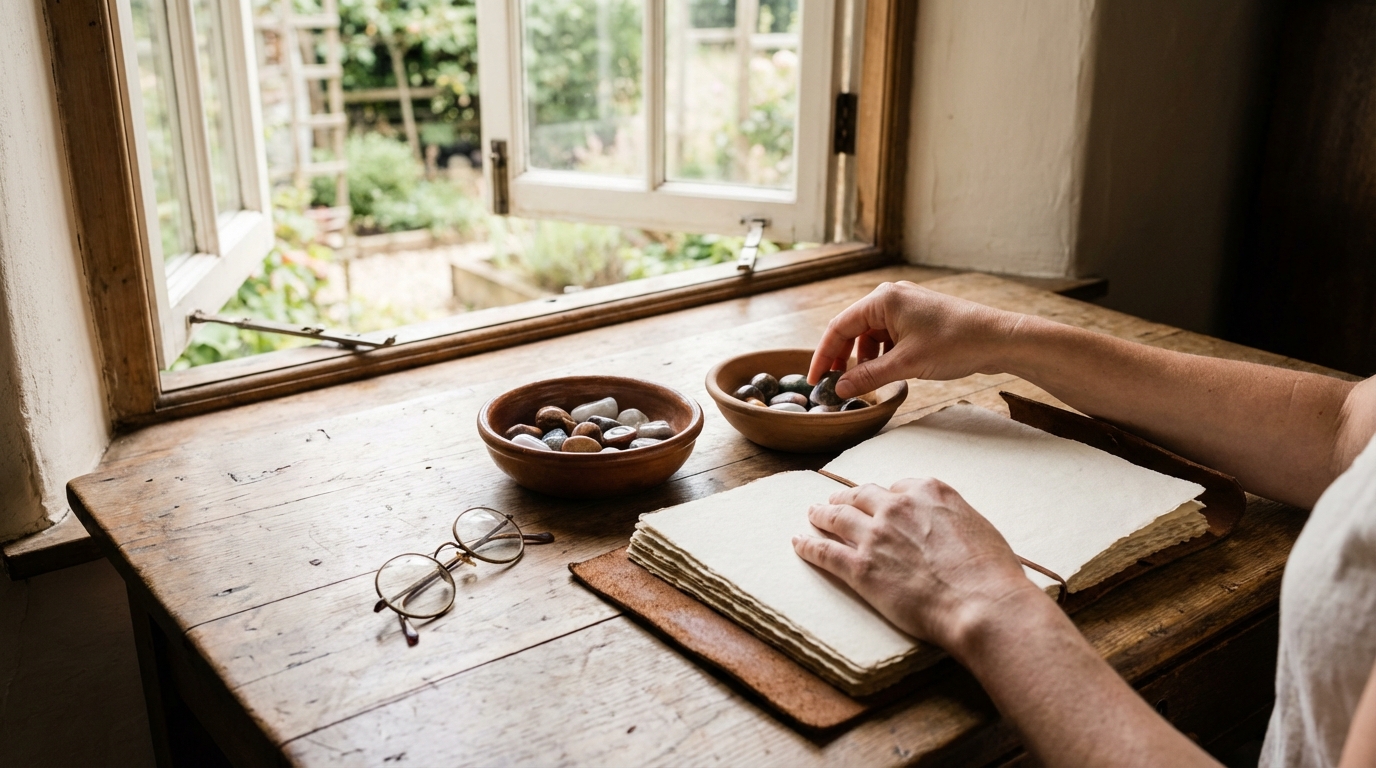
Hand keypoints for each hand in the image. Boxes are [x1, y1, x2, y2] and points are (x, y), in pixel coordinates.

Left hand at [792, 479, 1045, 654]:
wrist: (981, 602)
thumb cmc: (991, 572)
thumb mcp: (978, 526)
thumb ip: (952, 519)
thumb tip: (946, 528)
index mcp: (928, 491)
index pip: (898, 486)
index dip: (887, 496)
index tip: (882, 502)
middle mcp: (897, 506)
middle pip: (861, 495)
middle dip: (847, 496)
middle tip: (836, 499)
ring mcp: (875, 535)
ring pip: (836, 516)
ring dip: (821, 513)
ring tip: (813, 513)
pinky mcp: (860, 567)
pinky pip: (825, 551)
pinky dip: (808, 545)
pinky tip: (798, 542)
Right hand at [808, 281, 1025, 399]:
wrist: (998, 338)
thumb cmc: (955, 343)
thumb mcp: (905, 365)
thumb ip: (868, 377)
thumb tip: (839, 389)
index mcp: (882, 299)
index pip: (839, 327)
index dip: (824, 355)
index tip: (816, 380)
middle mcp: (890, 297)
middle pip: (853, 330)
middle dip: (843, 358)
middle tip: (835, 385)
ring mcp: (905, 306)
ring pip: (871, 335)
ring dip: (864, 359)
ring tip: (865, 383)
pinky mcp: (918, 318)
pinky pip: (889, 337)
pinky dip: (883, 355)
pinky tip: (887, 373)